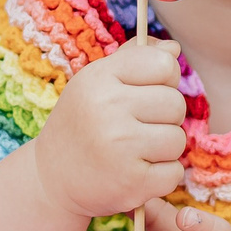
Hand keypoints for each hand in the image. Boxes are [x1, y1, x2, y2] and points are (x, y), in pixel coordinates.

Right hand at [30, 35, 185, 221]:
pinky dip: (161, 177)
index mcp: (99, 78)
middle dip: (164, 118)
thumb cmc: (83, 123)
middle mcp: (107, 108)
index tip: (146, 93)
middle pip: (176, 104)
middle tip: (137, 127)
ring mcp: (120, 147)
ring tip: (135, 151)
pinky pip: (174, 173)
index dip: (164, 79)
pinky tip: (136, 172)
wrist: (52, 178)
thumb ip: (134, 58)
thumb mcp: (97, 82)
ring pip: (178, 139)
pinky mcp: (132, 182)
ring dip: (163, 149)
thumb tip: (174, 48)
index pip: (164, 64)